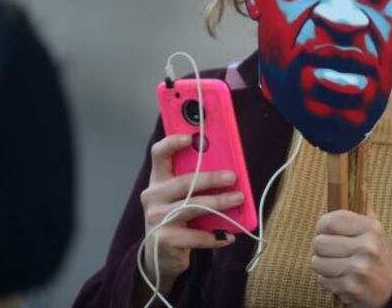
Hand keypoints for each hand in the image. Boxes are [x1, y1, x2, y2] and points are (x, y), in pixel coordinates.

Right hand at [139, 134, 242, 292]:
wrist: (160, 256)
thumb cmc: (177, 218)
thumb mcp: (181, 197)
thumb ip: (196, 183)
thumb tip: (229, 172)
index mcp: (158, 180)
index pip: (159, 154)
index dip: (172, 143)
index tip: (190, 137)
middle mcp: (153, 196)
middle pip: (183, 182)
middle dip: (210, 178)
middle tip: (232, 176)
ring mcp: (157, 218)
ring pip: (192, 206)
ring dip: (218, 202)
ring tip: (238, 199)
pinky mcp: (165, 240)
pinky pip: (195, 236)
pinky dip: (215, 236)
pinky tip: (228, 235)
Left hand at [312, 210, 391, 307]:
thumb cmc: (377, 254)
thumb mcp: (376, 230)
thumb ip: (363, 209)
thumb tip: (354, 182)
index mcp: (371, 228)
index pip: (329, 221)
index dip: (322, 227)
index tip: (326, 232)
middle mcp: (367, 247)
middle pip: (319, 243)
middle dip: (321, 249)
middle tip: (331, 252)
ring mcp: (359, 269)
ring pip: (317, 262)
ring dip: (322, 266)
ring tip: (336, 265)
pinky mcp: (351, 288)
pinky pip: (322, 280)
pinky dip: (328, 280)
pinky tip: (341, 278)